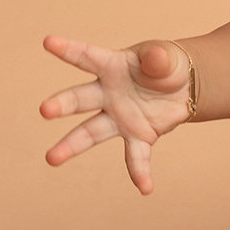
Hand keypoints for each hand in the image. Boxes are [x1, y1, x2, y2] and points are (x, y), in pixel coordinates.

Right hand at [39, 35, 193, 194]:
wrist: (185, 87)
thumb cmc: (166, 65)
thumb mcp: (167, 57)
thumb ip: (159, 59)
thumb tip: (155, 58)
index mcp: (112, 66)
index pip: (88, 56)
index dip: (68, 49)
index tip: (48, 41)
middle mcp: (108, 93)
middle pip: (80, 99)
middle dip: (62, 104)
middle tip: (45, 110)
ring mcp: (119, 117)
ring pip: (91, 132)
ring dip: (72, 145)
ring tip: (51, 158)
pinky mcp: (137, 136)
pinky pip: (135, 157)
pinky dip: (139, 172)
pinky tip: (145, 187)